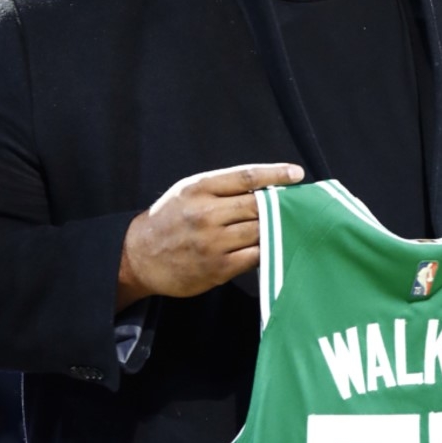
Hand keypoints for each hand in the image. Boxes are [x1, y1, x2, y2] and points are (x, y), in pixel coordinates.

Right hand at [116, 163, 303, 310]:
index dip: (275, 173)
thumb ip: (223, 188)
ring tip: (296, 225)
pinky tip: (278, 246)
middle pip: (257, 206)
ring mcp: (212, 243)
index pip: (246, 176)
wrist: (139, 256)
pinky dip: (270, 250)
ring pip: (260, 231)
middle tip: (302, 204)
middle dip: (282, 204)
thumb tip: (267, 187)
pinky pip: (255, 256)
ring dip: (280, 228)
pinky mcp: (218, 268)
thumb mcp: (188, 192)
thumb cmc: (170, 219)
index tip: (297, 173)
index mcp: (199, 189)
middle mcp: (205, 214)